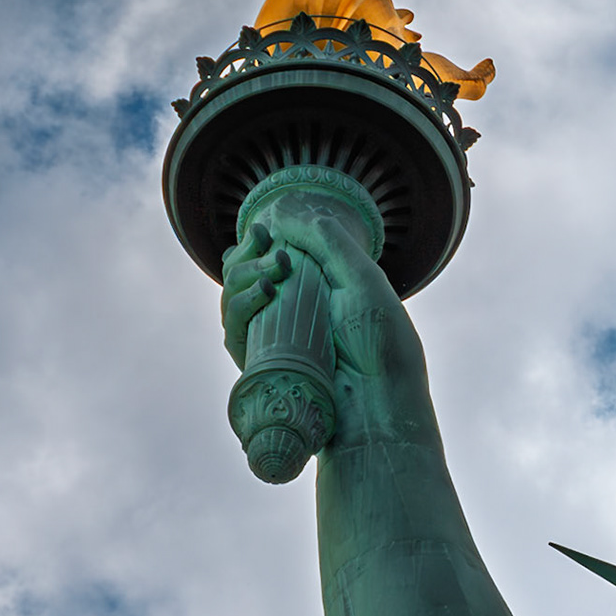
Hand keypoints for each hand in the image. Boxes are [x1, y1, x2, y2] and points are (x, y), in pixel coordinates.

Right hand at [216, 193, 434, 448]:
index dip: (258, 243)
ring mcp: (274, 342)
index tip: (264, 229)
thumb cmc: (382, 346)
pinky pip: (234, 332)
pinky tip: (262, 292)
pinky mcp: (262, 368)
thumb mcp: (364, 281)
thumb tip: (286, 213)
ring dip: (242, 276)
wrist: (382, 402)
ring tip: (271, 273)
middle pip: (243, 277)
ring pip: (232, 301)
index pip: (269, 261)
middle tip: (270, 249)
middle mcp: (291, 316)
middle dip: (247, 256)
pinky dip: (239, 307)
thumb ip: (329, 243)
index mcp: (315, 293)